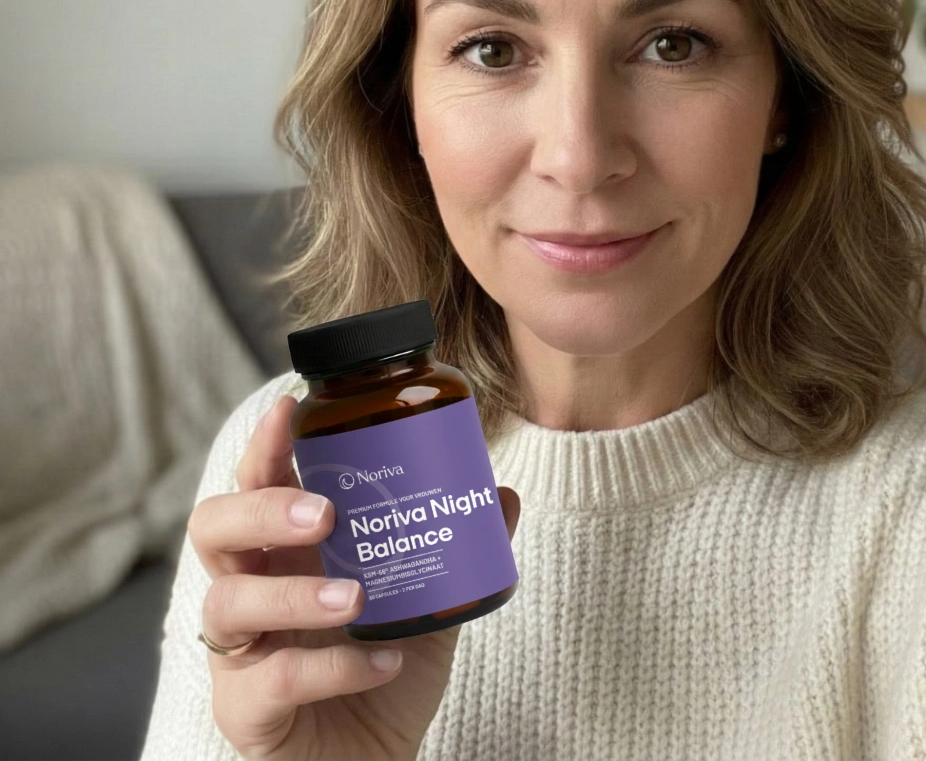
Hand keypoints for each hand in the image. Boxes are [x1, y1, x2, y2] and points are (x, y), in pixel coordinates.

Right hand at [187, 393, 520, 760]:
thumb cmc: (386, 666)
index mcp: (287, 547)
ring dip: (294, 593)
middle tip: (324, 514)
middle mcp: (253, 585)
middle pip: (214, 525)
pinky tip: (382, 661)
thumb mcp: (430, 599)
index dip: (265, 444)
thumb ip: (459, 549)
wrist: (375, 757)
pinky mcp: (244, 710)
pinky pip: (270, 680)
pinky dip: (331, 668)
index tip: (292, 409)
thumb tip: (501, 495)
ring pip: (226, 601)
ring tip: (357, 596)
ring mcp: (240, 649)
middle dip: (262, 508)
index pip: (257, 481)